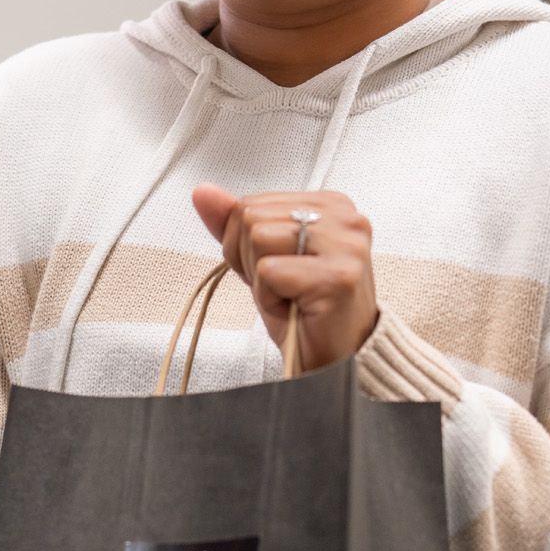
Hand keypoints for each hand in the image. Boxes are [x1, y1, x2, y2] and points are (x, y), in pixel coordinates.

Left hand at [190, 185, 378, 371]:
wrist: (333, 358)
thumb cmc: (304, 310)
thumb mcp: (262, 258)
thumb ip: (235, 222)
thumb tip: (203, 192)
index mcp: (330, 204)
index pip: (251, 203)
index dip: (245, 244)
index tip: (278, 269)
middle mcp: (345, 217)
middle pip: (251, 217)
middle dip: (250, 260)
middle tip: (283, 287)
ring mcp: (346, 245)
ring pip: (258, 238)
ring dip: (261, 280)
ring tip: (290, 296)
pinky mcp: (338, 276)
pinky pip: (269, 271)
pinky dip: (270, 297)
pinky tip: (296, 307)